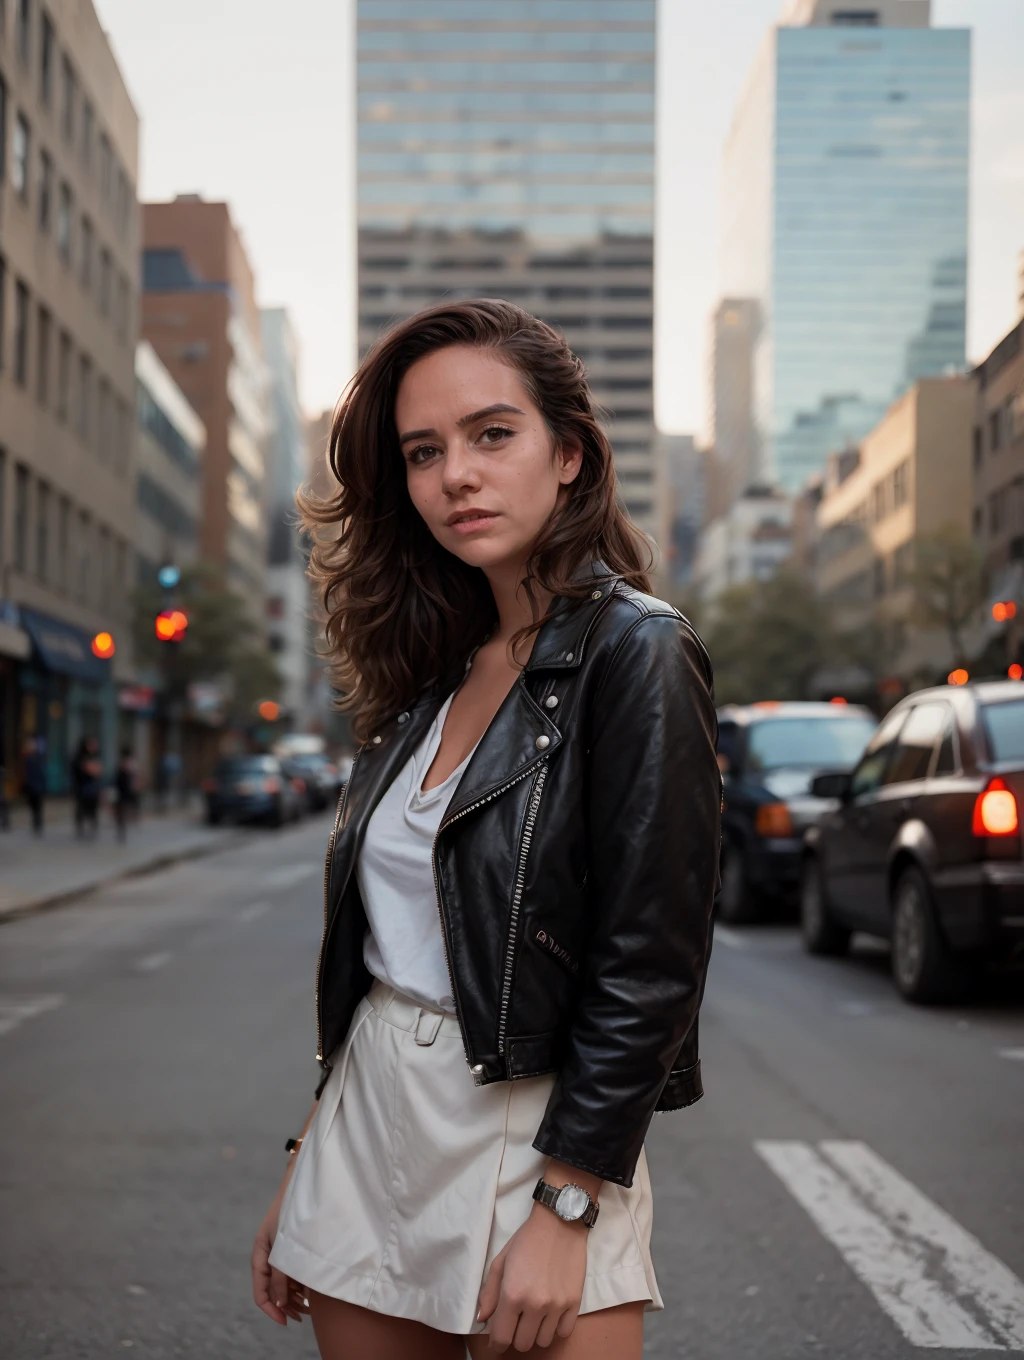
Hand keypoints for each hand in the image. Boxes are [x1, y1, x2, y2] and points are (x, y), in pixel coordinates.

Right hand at [251, 1175, 308, 1325]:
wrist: (304, 1184)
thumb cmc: (291, 1212)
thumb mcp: (283, 1246)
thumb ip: (281, 1275)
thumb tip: (279, 1303)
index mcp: (260, 1256)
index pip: (261, 1293)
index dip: (272, 1311)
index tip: (286, 1322)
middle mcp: (268, 1257)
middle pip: (273, 1291)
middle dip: (286, 1306)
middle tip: (303, 1317)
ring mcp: (279, 1252)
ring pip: (284, 1283)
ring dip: (295, 1297)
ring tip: (311, 1307)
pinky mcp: (290, 1247)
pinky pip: (292, 1272)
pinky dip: (301, 1283)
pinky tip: (313, 1290)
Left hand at [477, 1204, 587, 1351]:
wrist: (559, 1222)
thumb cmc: (526, 1240)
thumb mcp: (501, 1261)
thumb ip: (489, 1293)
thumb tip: (483, 1319)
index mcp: (512, 1294)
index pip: (502, 1338)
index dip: (497, 1343)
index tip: (498, 1339)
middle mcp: (535, 1305)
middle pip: (523, 1344)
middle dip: (516, 1335)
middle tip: (517, 1319)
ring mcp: (557, 1306)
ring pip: (543, 1341)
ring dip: (536, 1332)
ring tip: (535, 1314)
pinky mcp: (575, 1302)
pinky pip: (564, 1332)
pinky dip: (555, 1328)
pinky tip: (551, 1313)